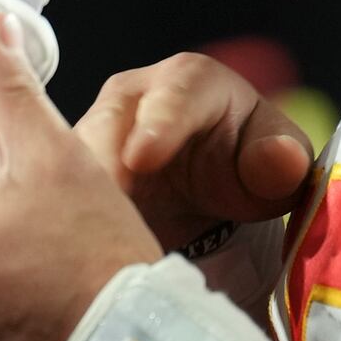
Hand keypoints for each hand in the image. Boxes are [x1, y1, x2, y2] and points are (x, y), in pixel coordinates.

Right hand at [76, 51, 315, 309]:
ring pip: (69, 166)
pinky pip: (58, 196)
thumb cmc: (250, 164)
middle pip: (104, 130)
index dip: (158, 125)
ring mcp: (92, 134)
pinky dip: (69, 228)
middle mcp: (129, 98)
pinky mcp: (69, 172)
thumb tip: (279, 159)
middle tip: (106, 220)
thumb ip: (282, 161)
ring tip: (93, 248)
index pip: (173, 96)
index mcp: (187, 81)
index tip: (142, 158)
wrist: (214, 187)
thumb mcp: (278, 164)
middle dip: (102, 174)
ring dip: (79, 209)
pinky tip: (78, 258)